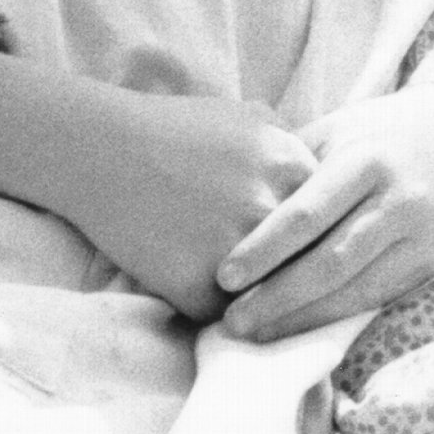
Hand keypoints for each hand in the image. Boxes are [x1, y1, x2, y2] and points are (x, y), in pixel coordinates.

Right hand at [0, 49, 314, 321]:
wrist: (100, 151)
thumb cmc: (175, 130)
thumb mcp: (248, 117)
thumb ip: (293, 146)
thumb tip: (326, 178)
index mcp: (293, 167)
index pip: (334, 221)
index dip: (318, 237)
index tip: (306, 246)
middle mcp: (272, 211)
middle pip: (309, 263)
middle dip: (297, 273)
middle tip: (285, 283)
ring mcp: (237, 253)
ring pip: (271, 296)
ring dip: (261, 301)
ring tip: (244, 295)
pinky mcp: (198, 290)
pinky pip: (223, 317)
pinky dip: (212, 311)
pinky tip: (193, 289)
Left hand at [216, 85, 433, 342]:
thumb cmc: (378, 133)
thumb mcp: (335, 130)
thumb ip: (290, 166)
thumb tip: (229, 203)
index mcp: (366, 162)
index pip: (308, 214)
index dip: (264, 250)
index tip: (224, 276)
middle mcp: (397, 202)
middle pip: (330, 263)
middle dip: (277, 298)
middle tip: (231, 321)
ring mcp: (418, 239)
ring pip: (355, 290)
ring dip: (302, 318)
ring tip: (256, 333)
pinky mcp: (429, 264)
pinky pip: (375, 299)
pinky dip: (334, 317)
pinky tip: (299, 327)